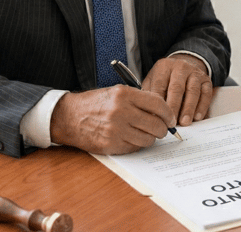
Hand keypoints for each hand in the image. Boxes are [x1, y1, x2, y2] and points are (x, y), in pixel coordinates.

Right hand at [50, 86, 173, 154]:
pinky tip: (133, 138)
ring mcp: (116, 130)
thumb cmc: (96, 103)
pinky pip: (135, 147)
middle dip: (163, 128)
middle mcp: (121, 111)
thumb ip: (140, 99)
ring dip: (151, 138)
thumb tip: (163, 112)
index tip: (171, 118)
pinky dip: (138, 144)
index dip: (168, 113)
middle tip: (163, 129)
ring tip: (146, 133)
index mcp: (125, 94)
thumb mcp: (117, 92)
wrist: (69, 116)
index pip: (158, 104)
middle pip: (156, 124)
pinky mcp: (111, 145)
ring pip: (148, 139)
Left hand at [143, 54, 212, 125]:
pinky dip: (202, 106)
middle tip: (171, 122)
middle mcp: (180, 67)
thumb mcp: (153, 80)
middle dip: (174, 107)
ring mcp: (195, 73)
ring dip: (188, 108)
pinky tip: (197, 117)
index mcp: (164, 66)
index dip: (159, 102)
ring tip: (184, 122)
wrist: (184, 67)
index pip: (160, 84)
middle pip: (177, 88)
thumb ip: (150, 94)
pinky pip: (206, 94)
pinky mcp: (206, 80)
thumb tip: (150, 114)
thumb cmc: (165, 78)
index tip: (157, 118)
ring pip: (193, 91)